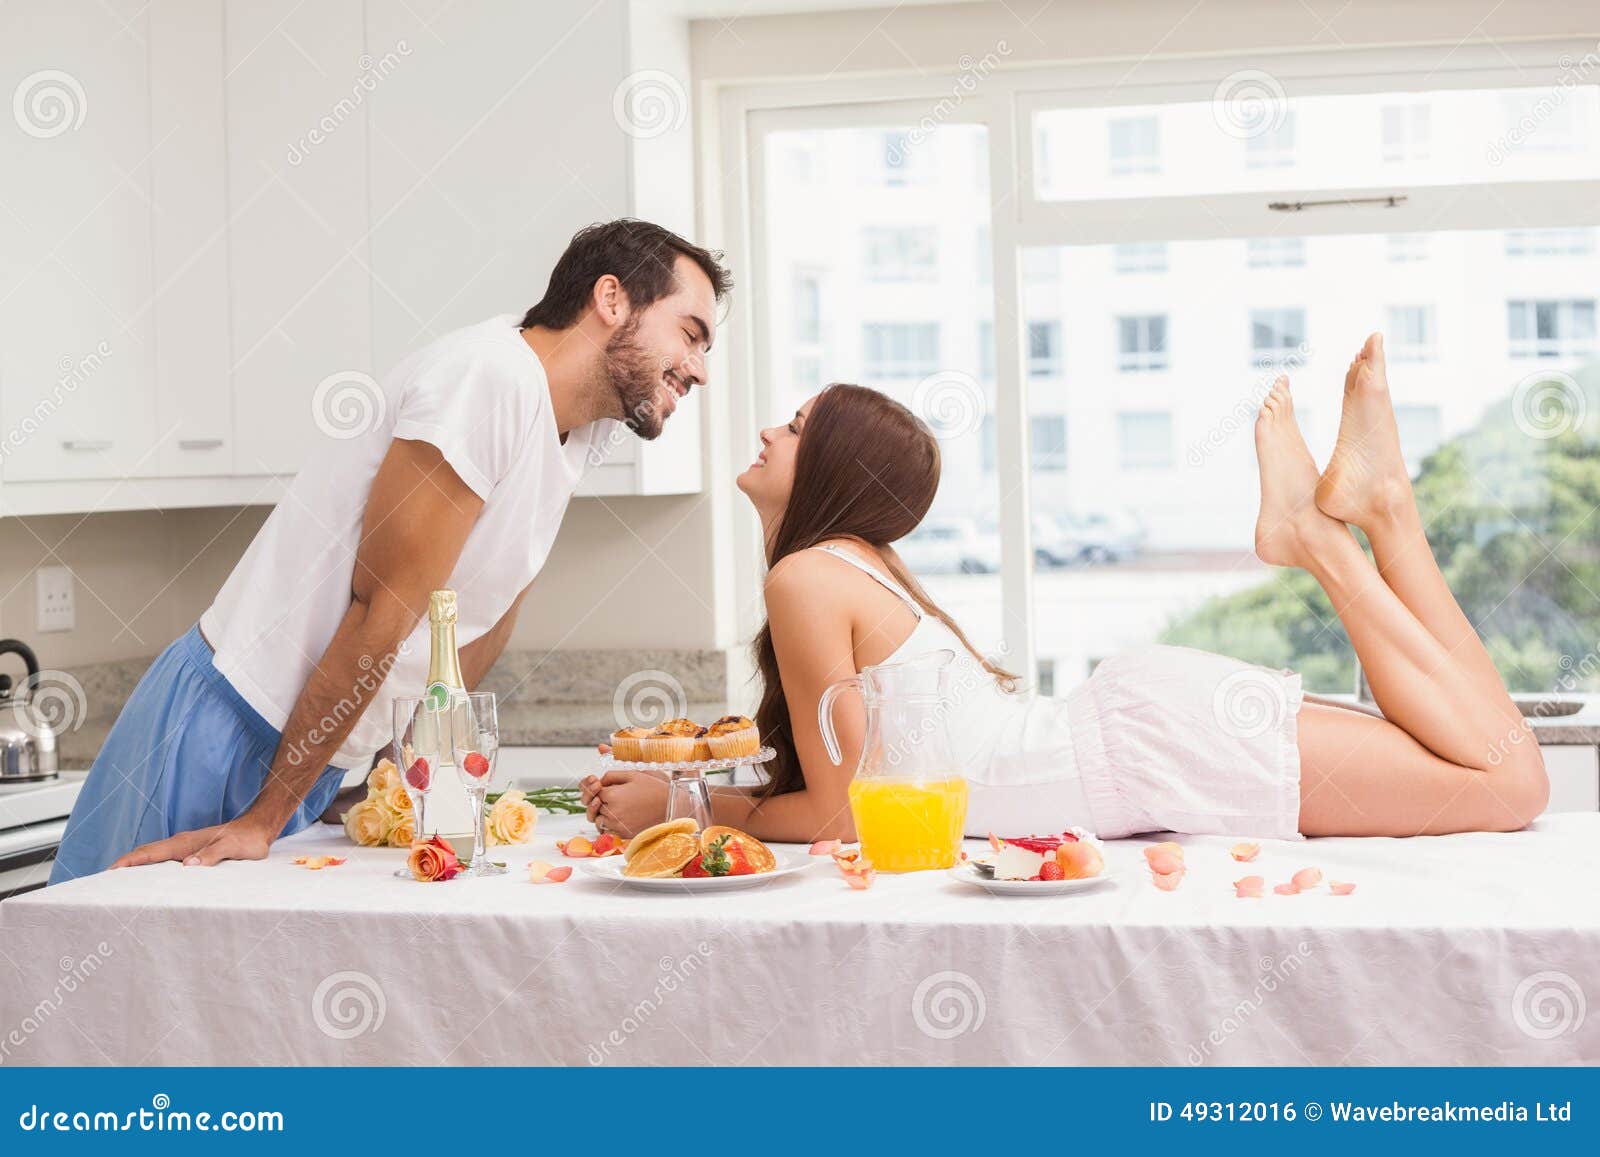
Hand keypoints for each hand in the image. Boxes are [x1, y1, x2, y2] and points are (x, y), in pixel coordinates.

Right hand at [112, 815, 275, 868]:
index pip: (150, 852)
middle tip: (103, 884)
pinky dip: (150, 868)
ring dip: (135, 868)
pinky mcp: (191, 853)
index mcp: (185, 843)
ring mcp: (185, 848)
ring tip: (117, 885)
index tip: (109, 872)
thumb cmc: (247, 839)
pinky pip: (164, 861)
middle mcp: (181, 844)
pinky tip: (147, 881)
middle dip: (123, 866)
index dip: (129, 862)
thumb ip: (213, 854)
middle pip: (145, 854)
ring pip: (153, 858)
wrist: (259, 829)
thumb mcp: (233, 848)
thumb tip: (188, 865)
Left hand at [589, 770, 669, 837]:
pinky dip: (609, 823)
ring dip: (603, 813)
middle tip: (613, 796)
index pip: (594, 792)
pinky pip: (608, 830)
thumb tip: (599, 781)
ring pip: (599, 820)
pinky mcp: (624, 834)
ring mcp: (618, 825)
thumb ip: (612, 775)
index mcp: (613, 795)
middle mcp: (613, 812)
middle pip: (594, 806)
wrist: (672, 807)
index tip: (607, 786)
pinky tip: (620, 816)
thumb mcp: (633, 775)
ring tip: (617, 806)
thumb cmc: (655, 789)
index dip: (599, 787)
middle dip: (600, 800)